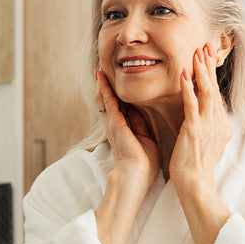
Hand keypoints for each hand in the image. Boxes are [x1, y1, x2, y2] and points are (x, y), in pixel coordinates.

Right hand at [96, 69, 159, 191]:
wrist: (135, 176)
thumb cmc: (143, 163)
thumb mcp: (145, 138)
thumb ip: (141, 124)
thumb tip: (141, 111)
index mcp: (124, 128)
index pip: (119, 105)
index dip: (116, 92)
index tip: (116, 79)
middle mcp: (115, 124)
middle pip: (108, 99)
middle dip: (105, 84)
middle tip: (103, 67)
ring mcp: (112, 123)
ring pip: (105, 98)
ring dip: (102, 83)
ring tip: (99, 67)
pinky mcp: (114, 123)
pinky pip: (108, 101)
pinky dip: (104, 88)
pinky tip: (102, 76)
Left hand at [169, 43, 232, 187]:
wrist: (195, 185)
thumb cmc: (197, 166)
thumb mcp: (208, 142)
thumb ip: (209, 127)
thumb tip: (210, 116)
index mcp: (220, 124)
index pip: (215, 94)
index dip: (212, 74)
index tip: (207, 56)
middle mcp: (217, 122)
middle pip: (214, 88)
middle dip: (209, 65)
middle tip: (206, 45)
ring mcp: (207, 126)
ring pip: (206, 92)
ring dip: (201, 71)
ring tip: (197, 52)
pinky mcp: (194, 130)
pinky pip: (192, 105)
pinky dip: (188, 88)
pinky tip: (183, 73)